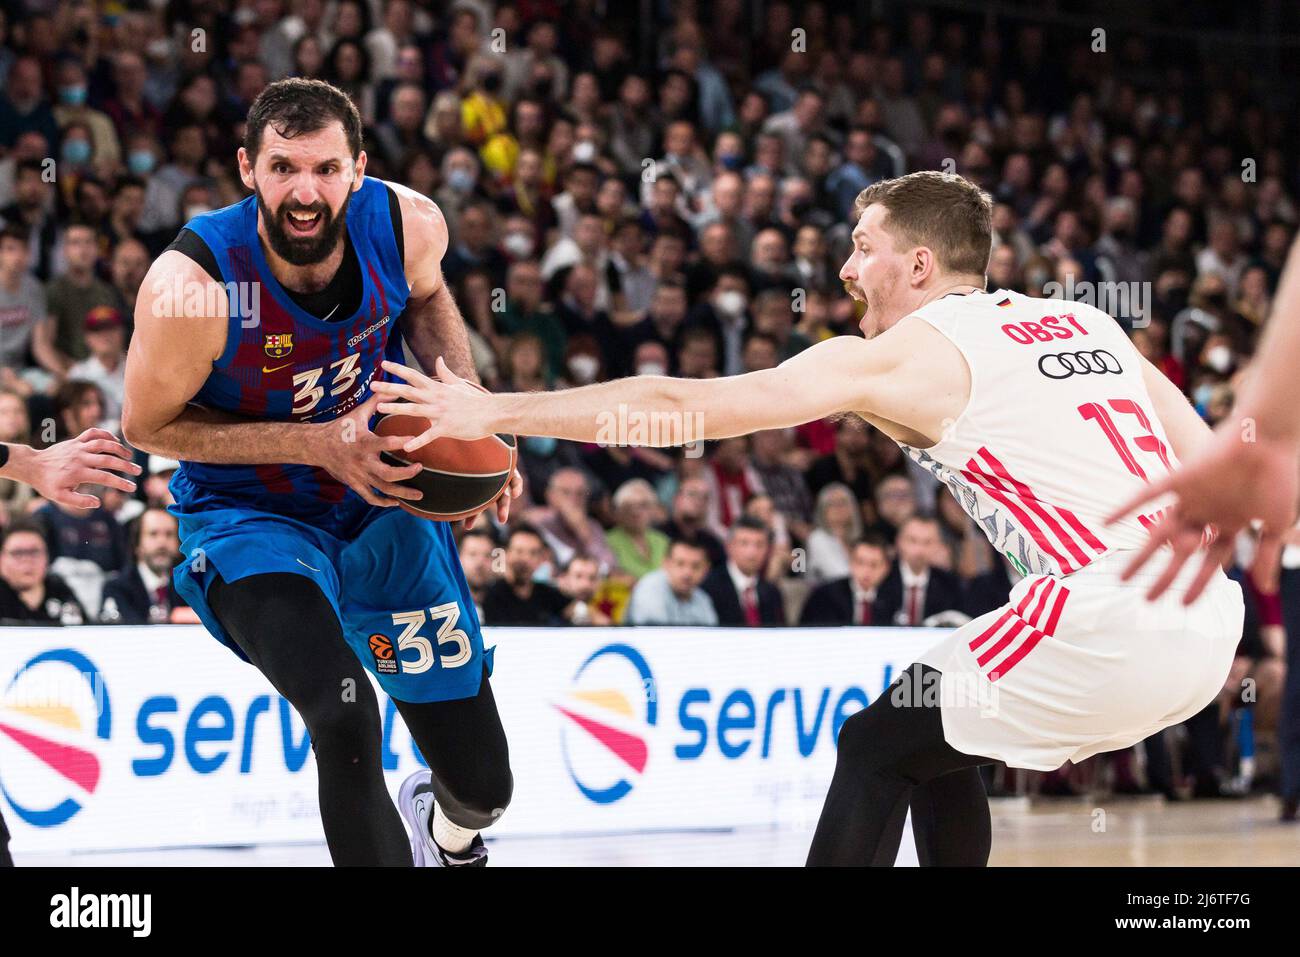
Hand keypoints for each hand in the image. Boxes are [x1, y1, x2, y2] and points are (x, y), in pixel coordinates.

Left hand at [9, 429, 140, 508]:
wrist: (33, 465)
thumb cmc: (47, 483)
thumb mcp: (60, 497)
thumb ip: (79, 502)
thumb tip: (98, 503)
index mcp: (78, 473)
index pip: (105, 478)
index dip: (121, 483)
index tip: (132, 488)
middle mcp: (80, 458)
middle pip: (108, 460)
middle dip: (126, 465)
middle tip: (138, 471)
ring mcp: (78, 447)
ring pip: (103, 444)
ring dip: (119, 449)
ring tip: (129, 456)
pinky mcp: (76, 440)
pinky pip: (93, 433)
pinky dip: (106, 434)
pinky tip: (115, 440)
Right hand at [312, 392, 423, 507]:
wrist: (316, 445)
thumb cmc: (341, 428)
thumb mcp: (358, 413)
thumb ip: (377, 402)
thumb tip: (393, 389)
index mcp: (364, 442)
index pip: (385, 443)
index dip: (401, 443)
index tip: (415, 441)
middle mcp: (362, 462)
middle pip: (388, 474)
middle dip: (407, 474)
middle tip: (420, 468)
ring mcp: (358, 475)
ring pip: (382, 489)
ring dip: (402, 493)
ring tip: (419, 495)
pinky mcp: (354, 484)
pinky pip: (370, 498)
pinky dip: (383, 502)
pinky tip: (396, 502)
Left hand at [372, 357, 496, 449]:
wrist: (493, 413)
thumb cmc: (476, 400)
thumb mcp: (459, 383)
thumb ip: (446, 372)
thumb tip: (439, 358)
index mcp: (437, 388)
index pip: (414, 376)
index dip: (398, 369)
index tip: (383, 364)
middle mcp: (436, 397)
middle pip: (409, 391)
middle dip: (389, 387)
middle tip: (372, 385)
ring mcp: (441, 412)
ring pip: (415, 409)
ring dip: (396, 408)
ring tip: (379, 408)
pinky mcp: (448, 427)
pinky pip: (430, 435)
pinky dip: (418, 441)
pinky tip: (406, 447)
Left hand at [1106, 421, 1299, 602]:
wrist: (1271, 436)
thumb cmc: (1280, 477)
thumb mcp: (1277, 522)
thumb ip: (1267, 554)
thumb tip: (1264, 589)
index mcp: (1232, 522)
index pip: (1211, 560)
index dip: (1199, 582)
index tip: (1186, 605)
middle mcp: (1208, 511)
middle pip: (1181, 551)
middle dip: (1166, 577)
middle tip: (1148, 601)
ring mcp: (1194, 496)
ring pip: (1161, 531)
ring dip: (1143, 555)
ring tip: (1122, 577)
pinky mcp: (1182, 477)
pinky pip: (1147, 494)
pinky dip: (1126, 508)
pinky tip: (1105, 523)